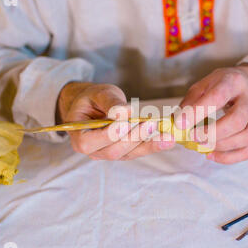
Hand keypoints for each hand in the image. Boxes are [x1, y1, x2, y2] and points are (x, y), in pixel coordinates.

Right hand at [57, 82, 175, 159]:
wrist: (95, 105)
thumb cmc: (93, 99)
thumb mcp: (99, 94)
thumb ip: (110, 103)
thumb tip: (124, 112)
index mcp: (79, 136)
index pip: (89, 142)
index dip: (108, 135)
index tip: (126, 123)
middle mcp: (93, 150)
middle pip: (113, 151)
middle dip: (133, 138)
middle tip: (151, 124)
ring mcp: (109, 153)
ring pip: (128, 153)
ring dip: (148, 144)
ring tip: (166, 135)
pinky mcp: (124, 152)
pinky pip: (138, 151)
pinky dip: (153, 145)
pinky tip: (168, 140)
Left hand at [175, 64, 247, 163]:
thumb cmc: (222, 86)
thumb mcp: (204, 85)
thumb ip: (190, 101)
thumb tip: (176, 122)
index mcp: (233, 82)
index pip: (218, 97)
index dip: (198, 111)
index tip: (180, 123)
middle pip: (237, 120)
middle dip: (212, 133)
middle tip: (193, 137)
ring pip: (246, 137)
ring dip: (220, 146)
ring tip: (201, 145)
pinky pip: (247, 151)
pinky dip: (228, 157)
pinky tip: (211, 154)